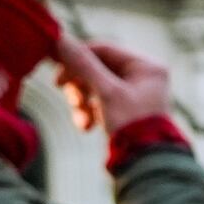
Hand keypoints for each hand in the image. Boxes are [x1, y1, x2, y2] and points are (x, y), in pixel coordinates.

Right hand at [53, 37, 175, 134]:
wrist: (144, 162)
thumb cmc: (131, 125)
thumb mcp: (106, 92)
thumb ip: (83, 65)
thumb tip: (60, 40)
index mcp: (147, 66)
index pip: (104, 50)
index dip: (78, 56)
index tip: (56, 66)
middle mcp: (143, 76)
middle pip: (97, 68)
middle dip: (80, 84)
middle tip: (65, 93)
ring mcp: (134, 93)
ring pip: (94, 86)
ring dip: (81, 101)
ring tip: (82, 118)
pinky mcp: (124, 109)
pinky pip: (99, 102)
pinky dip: (89, 112)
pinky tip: (86, 126)